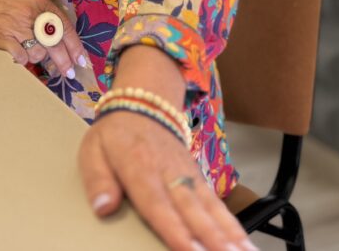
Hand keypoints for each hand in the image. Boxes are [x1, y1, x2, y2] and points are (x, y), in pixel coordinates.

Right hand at [0, 0, 88, 78]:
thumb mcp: (27, 0)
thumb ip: (44, 17)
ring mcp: (16, 26)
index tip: (81, 60)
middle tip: (69, 73)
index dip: (75, 45)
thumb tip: (62, 40)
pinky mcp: (3, 38)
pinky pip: (21, 57)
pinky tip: (18, 54)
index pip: (64, 26)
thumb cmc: (2, 1)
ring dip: (37, 57)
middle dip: (65, 61)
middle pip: (55, 43)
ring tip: (30, 51)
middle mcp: (31, 13)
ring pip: (39, 52)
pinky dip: (23, 59)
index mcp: (40, 2)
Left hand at [79, 111, 254, 250]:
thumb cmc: (115, 133)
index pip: (158, 204)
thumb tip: (102, 208)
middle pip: (191, 211)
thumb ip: (97, 180)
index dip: (174, 230)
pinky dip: (233, 225)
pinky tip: (246, 245)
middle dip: (211, 239)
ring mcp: (187, 176)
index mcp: (139, 169)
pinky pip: (218, 204)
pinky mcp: (199, 179)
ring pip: (210, 209)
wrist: (144, 102)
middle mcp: (169, 174)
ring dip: (229, 235)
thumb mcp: (93, 151)